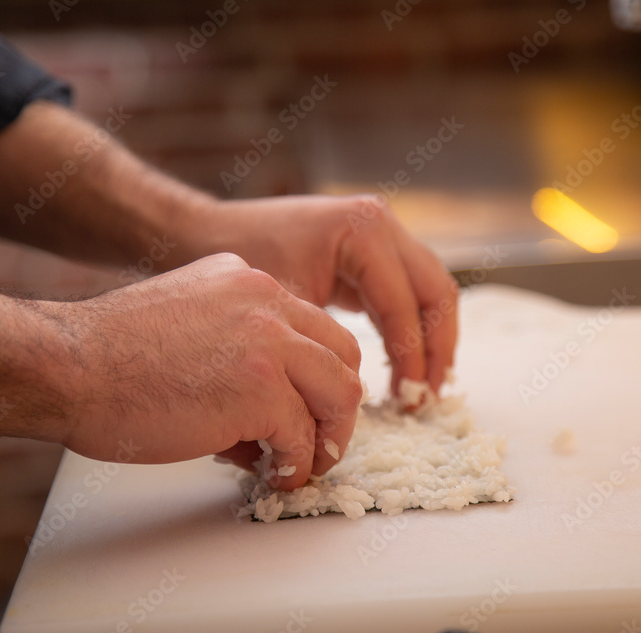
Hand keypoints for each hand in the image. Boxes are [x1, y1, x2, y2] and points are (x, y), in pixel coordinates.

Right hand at [61, 253, 361, 488]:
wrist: (67, 365)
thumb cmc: (109, 356)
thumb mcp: (186, 321)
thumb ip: (236, 346)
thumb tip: (272, 411)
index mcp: (247, 279)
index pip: (314, 327)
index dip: (317, 376)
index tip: (307, 409)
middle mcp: (266, 299)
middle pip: (343, 355)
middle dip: (336, 406)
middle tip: (318, 440)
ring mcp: (269, 342)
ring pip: (340, 393)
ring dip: (327, 438)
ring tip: (301, 463)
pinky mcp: (261, 388)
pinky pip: (303, 435)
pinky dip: (297, 464)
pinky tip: (276, 474)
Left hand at [198, 195, 458, 395]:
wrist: (203, 229)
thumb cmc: (235, 261)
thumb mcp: (282, 305)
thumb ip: (322, 347)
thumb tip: (349, 400)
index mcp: (363, 230)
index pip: (403, 305)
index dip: (411, 358)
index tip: (409, 401)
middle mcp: (379, 222)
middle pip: (436, 291)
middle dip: (437, 349)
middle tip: (427, 397)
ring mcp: (378, 231)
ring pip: (429, 290)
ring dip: (431, 340)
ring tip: (422, 388)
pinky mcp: (369, 249)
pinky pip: (406, 290)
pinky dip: (410, 327)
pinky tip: (403, 367)